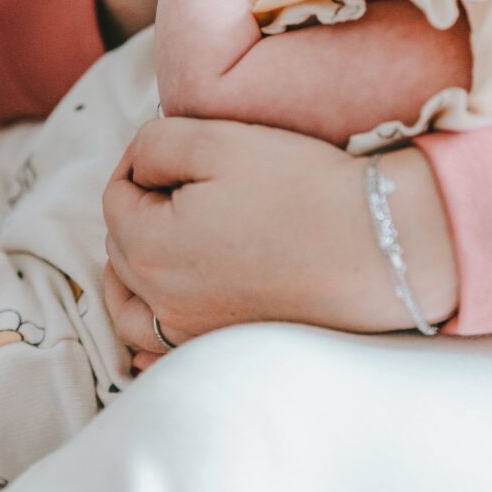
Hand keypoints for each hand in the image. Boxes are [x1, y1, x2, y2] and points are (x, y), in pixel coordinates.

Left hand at [103, 119, 457, 370]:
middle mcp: (161, 302)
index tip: (175, 147)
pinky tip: (160, 317)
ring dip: (130, 271)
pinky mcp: (224, 349)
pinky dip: (149, 329)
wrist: (375, 246)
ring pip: (130, 306)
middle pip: (121, 249)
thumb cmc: (299, 188)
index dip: (138, 163)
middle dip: (138, 209)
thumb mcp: (216, 141)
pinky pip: (161, 350)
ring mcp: (192, 334)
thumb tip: (136, 165)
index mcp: (149, 247)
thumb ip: (154, 145)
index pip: (115, 197)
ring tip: (150, 243)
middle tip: (178, 180)